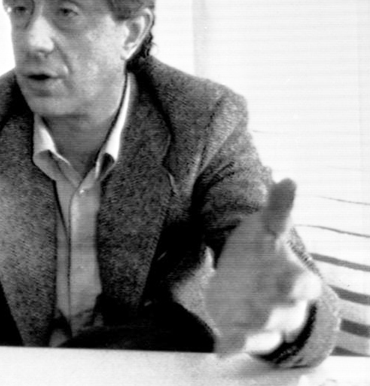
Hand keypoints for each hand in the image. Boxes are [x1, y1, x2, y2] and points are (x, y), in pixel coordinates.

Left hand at [205, 179, 321, 355]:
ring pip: (267, 332)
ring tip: (241, 330)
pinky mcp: (245, 330)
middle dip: (274, 311)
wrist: (249, 276)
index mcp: (295, 277)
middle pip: (286, 313)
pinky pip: (243, 343)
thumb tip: (288, 179)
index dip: (298, 286)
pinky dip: (234, 345)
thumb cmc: (263, 251)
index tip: (291, 284)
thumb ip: (278, 209)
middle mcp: (285, 303)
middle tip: (259, 307)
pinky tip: (221, 347)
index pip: (305, 285)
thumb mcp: (267, 228)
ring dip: (255, 331)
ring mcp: (265, 319)